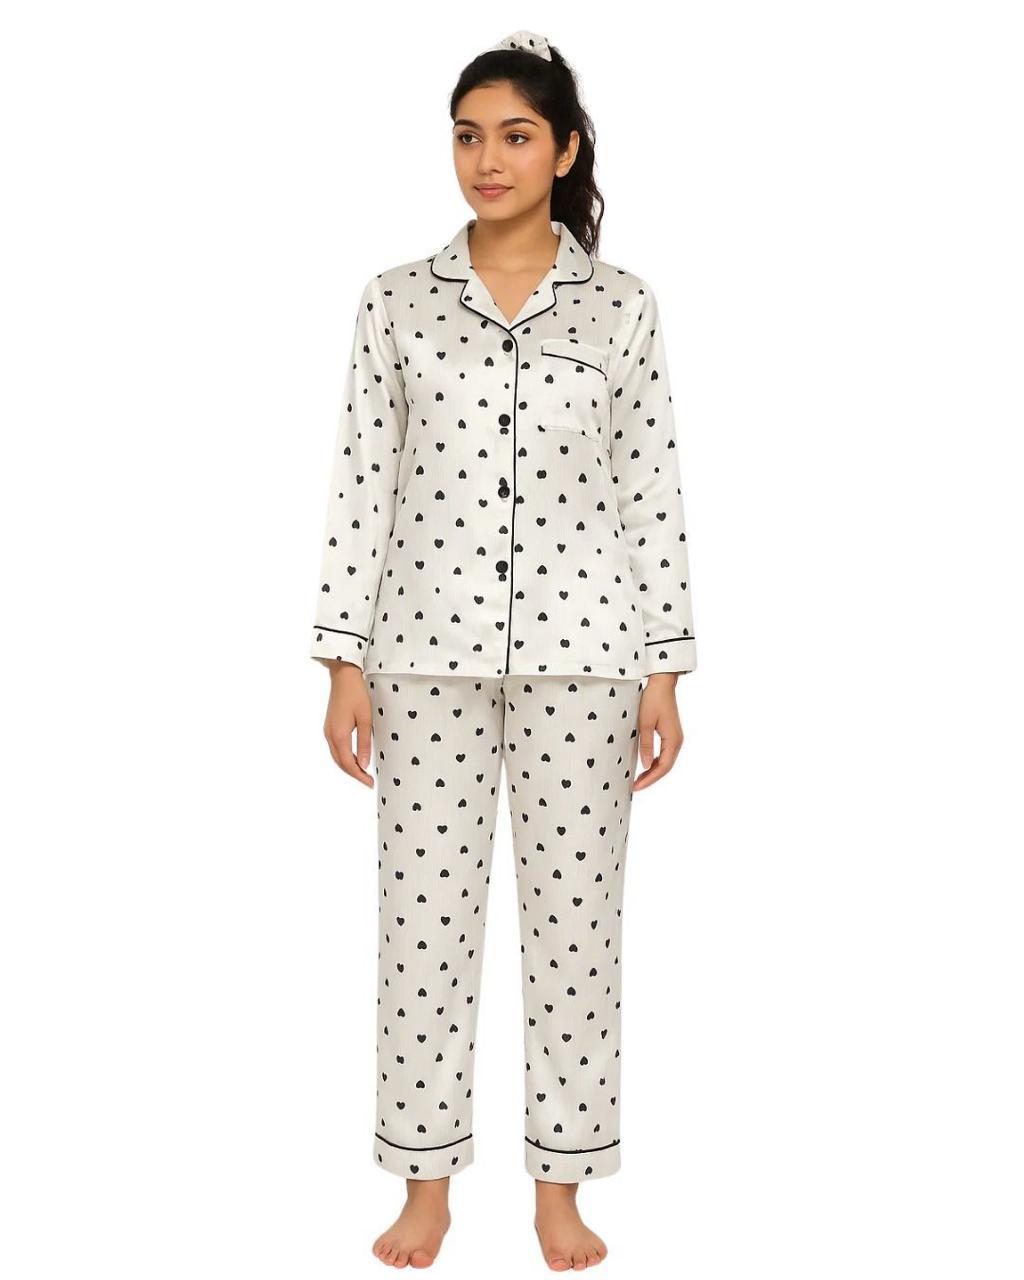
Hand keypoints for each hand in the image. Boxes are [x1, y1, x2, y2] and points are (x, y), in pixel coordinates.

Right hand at [322, 660, 373, 786]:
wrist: (343, 677)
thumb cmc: (356, 695)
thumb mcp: (366, 719)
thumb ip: (364, 743)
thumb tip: (364, 764)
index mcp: (339, 735)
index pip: (348, 763)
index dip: (359, 776)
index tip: (369, 783)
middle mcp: (330, 735)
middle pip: (340, 763)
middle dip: (354, 774)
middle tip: (368, 781)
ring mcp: (328, 731)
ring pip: (337, 756)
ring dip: (348, 766)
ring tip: (363, 772)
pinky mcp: (329, 726)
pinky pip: (335, 748)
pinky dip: (344, 757)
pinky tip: (354, 758)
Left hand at [632, 673, 684, 791]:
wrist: (661, 683)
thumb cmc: (652, 700)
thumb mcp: (645, 723)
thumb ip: (646, 745)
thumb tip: (646, 765)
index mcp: (673, 740)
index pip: (663, 767)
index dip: (650, 779)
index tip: (636, 787)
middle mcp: (677, 741)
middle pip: (666, 766)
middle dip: (651, 778)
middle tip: (635, 787)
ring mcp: (675, 738)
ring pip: (665, 761)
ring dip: (653, 771)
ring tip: (638, 779)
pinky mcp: (670, 734)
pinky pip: (664, 753)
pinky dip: (655, 762)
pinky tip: (645, 766)